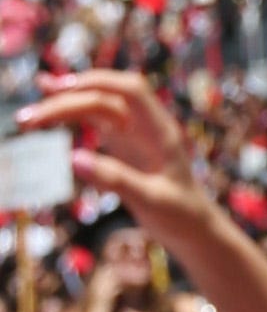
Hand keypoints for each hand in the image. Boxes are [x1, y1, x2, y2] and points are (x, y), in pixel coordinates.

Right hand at [16, 72, 216, 260]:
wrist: (195, 229)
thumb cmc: (181, 217)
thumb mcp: (151, 201)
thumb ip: (116, 179)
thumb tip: (72, 159)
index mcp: (161, 133)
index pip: (132, 91)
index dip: (99, 83)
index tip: (63, 90)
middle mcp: (146, 126)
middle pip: (104, 98)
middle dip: (66, 101)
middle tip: (29, 120)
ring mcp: (132, 131)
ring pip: (94, 105)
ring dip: (62, 105)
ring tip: (27, 118)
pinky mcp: (121, 142)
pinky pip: (93, 117)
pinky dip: (70, 107)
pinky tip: (45, 96)